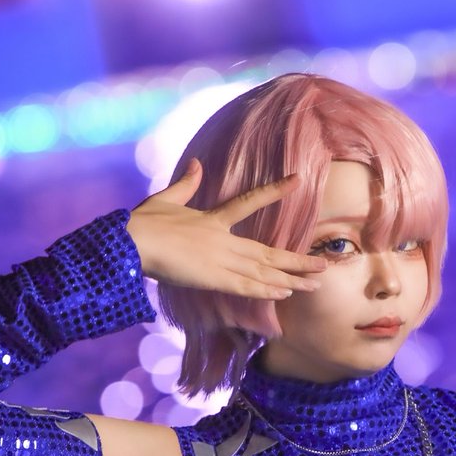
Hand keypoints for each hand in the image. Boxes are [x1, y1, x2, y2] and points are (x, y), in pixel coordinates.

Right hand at [126, 159, 327, 299]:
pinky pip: (246, 287)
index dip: (274, 191)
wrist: (133, 242)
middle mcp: (224, 240)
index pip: (249, 202)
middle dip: (297, 260)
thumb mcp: (166, 199)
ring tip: (315, 284)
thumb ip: (186, 183)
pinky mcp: (213, 279)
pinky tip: (286, 293)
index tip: (297, 180)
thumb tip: (197, 163)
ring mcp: (221, 260)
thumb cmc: (144, 223)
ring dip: (291, 279)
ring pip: (263, 272)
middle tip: (323, 265)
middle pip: (268, 252)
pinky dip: (267, 290)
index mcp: (213, 219)